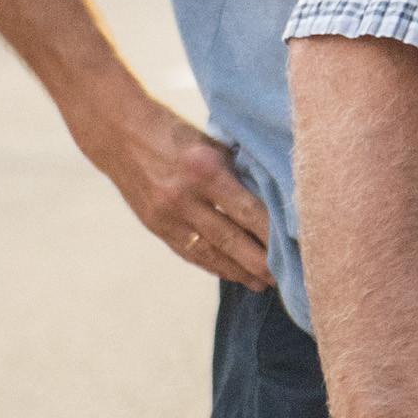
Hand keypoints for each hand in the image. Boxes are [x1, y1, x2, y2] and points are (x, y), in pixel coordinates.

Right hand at [80, 90, 272, 287]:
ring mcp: (166, 215)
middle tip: (287, 279)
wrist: (119, 134)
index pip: (249, 210)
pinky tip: (231, 273)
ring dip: (237, 272)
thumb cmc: (177, 133)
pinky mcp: (154, 226)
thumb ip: (238, 172)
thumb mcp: (214, 144)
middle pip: (231, 239)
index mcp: (206, 171)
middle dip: (260, 262)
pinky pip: (187, 252)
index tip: (297, 247)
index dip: (273, 234)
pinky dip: (211, 265)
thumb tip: (274, 199)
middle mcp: (185, 197)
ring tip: (262, 284)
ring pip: (209, 253)